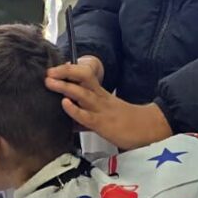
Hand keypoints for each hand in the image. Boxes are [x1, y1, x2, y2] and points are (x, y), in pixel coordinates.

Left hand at [45, 61, 170, 149]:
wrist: (149, 128)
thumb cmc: (127, 121)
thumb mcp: (105, 112)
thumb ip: (87, 113)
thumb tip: (69, 117)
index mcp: (100, 93)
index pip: (84, 75)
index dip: (68, 70)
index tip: (54, 69)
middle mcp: (99, 97)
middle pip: (82, 77)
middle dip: (64, 73)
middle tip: (48, 72)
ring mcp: (101, 109)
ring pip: (81, 93)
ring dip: (64, 86)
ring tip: (50, 82)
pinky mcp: (102, 124)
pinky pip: (86, 116)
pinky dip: (73, 110)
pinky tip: (64, 104)